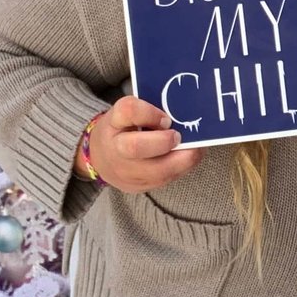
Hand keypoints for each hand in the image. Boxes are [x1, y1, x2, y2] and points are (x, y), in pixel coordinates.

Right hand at [77, 96, 203, 192]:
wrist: (102, 160)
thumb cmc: (121, 130)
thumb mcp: (128, 113)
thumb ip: (149, 110)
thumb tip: (181, 114)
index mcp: (113, 124)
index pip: (129, 111)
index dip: (150, 113)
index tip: (166, 118)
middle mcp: (116, 150)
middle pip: (136, 147)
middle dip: (164, 141)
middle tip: (179, 136)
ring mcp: (127, 173)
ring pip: (159, 172)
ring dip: (184, 157)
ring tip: (194, 146)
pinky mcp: (141, 187)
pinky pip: (167, 179)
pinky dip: (183, 166)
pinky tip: (187, 156)